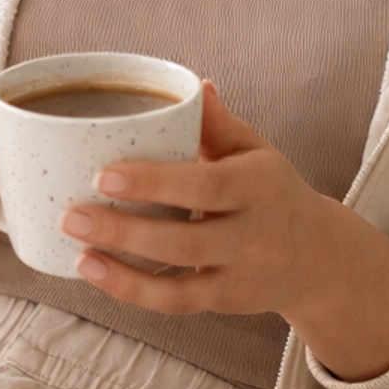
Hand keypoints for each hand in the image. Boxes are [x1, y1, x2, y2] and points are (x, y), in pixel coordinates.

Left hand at [59, 82, 388, 380]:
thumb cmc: (270, 190)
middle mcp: (254, 235)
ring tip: (77, 250)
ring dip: (122, 271)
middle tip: (71, 214)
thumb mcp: (255, 150)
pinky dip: (134, 291)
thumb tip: (191, 85)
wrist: (318, 255)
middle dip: (124, 231)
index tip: (104, 174)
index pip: (206, 186)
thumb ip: (218, 124)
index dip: (155, 183)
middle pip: (186, 240)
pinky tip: (96, 271)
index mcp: (258, 185)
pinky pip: (176, 302)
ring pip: (179, 283)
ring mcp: (241, 274)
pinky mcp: (226, 302)